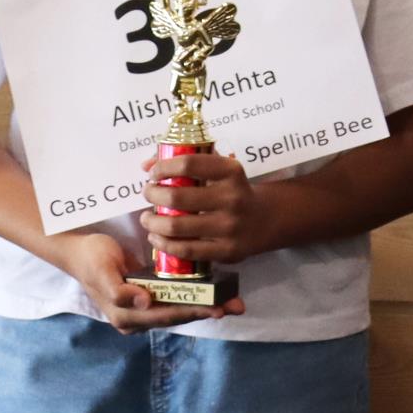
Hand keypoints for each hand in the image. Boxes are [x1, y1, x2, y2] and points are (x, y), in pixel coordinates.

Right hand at [54, 230, 241, 334]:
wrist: (79, 250)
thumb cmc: (91, 258)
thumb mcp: (102, 271)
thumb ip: (120, 290)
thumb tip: (144, 302)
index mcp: (126, 316)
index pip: (166, 315)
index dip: (193, 311)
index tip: (217, 308)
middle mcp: (137, 317)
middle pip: (178, 315)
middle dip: (207, 310)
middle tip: (236, 305)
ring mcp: (143, 308)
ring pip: (180, 308)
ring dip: (206, 304)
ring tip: (232, 301)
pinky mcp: (149, 296)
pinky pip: (176, 298)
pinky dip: (195, 295)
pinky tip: (214, 291)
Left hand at [140, 151, 268, 267]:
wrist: (266, 219)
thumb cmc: (234, 190)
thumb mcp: (221, 170)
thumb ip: (188, 162)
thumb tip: (146, 164)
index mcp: (231, 172)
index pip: (189, 164)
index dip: (163, 167)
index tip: (153, 173)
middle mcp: (232, 198)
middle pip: (177, 197)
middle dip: (153, 194)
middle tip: (148, 193)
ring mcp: (229, 226)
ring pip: (176, 226)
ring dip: (152, 222)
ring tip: (147, 218)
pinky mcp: (226, 251)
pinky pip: (185, 249)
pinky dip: (163, 244)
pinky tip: (156, 237)